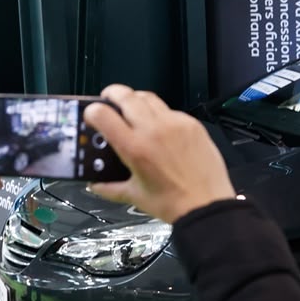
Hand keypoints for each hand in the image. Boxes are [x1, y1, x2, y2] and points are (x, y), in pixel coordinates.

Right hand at [84, 85, 235, 223]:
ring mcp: (175, 124)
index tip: (92, 115)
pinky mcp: (192, 125)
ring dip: (135, 100)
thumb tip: (96, 184)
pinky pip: (170, 110)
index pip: (103, 114)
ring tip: (133, 110)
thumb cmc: (174, 203)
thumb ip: (109, 188)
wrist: (207, 206)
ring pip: (148, 97)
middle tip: (109, 101)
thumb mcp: (135, 196)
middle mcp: (154, 130)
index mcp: (135, 148)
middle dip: (112, 95)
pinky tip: (160, 128)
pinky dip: (160, 114)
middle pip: (125, 95)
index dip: (92, 111)